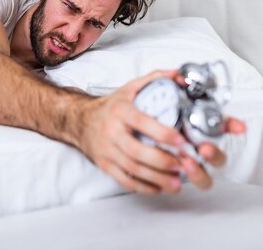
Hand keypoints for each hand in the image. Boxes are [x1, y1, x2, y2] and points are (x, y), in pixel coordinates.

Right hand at [80, 70, 245, 194]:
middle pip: (137, 152)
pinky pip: (124, 179)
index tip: (181, 140)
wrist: (79, 120)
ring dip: (157, 178)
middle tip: (183, 165)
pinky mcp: (104, 164)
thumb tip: (179, 75)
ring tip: (177, 182)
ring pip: (132, 169)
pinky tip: (159, 187)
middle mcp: (111, 131)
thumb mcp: (130, 88)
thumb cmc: (110, 106)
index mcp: (120, 111)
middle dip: (163, 161)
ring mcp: (106, 150)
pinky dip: (143, 186)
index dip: (162, 133)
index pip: (141, 122)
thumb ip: (155, 79)